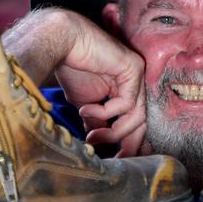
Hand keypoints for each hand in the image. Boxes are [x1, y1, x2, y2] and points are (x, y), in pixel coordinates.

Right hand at [3, 8, 147, 156]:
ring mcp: (137, 74)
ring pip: (138, 116)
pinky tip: (88, 110)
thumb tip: (97, 141)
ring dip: (114, 132)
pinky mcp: (134, 68)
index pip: (134, 120)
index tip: (116, 159)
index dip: (127, 142)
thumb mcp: (84, 102)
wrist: (60, 41)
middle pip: (142, 121)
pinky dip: (107, 112)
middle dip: (129, 144)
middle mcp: (134, 82)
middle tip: (116, 159)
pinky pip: (128, 102)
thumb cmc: (69, 66)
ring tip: (93, 137)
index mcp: (124, 89)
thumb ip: (96, 120)